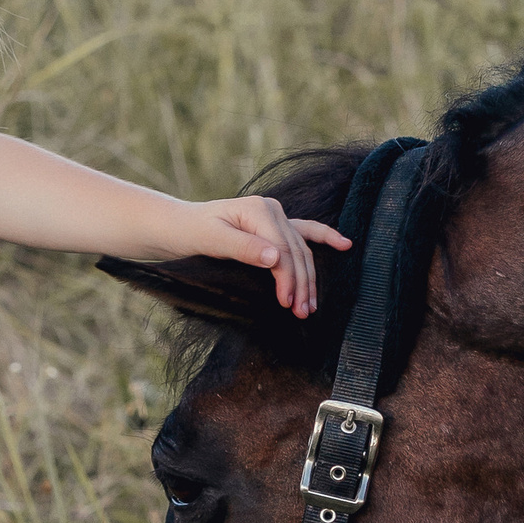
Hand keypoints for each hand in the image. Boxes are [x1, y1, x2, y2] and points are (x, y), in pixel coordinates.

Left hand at [168, 196, 350, 318]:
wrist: (178, 227)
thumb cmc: (190, 233)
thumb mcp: (212, 240)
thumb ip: (243, 247)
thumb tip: (276, 259)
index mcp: (259, 210)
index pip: (283, 250)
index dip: (287, 279)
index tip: (287, 304)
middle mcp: (271, 209)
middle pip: (296, 252)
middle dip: (301, 284)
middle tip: (302, 313)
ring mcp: (275, 216)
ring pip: (302, 250)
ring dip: (309, 278)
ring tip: (310, 306)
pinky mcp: (274, 226)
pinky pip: (305, 232)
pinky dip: (324, 237)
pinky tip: (345, 244)